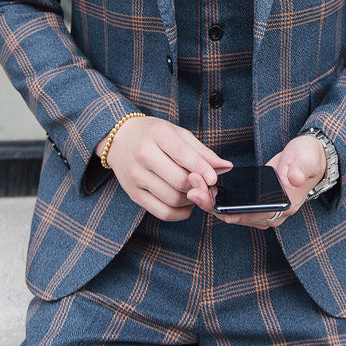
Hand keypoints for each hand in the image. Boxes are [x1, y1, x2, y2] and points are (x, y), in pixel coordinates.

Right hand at [100, 116, 231, 221]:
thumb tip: (226, 167)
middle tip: (208, 187)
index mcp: (157, 134)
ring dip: (191, 201)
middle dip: (199, 187)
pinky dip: (180, 212)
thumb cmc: (153, 134)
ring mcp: (136, 176)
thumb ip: (202, 151)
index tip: (214, 179)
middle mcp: (143, 155)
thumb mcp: (178, 133)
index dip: (201, 169)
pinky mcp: (133, 194)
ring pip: (172, 199)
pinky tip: (185, 203)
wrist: (119, 139)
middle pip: (179, 181)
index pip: (182, 155)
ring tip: (197, 192)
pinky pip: (162, 212)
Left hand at [186, 135, 327, 227]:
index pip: (257, 218)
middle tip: (195, 191)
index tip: (219, 210)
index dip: (238, 215)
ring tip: (193, 184)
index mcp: (284, 207)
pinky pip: (229, 201)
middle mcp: (269, 212)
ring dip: (210, 199)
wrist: (308, 157)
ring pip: (229, 210)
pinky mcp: (250, 198)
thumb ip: (300, 169)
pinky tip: (200, 182)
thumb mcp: (306, 160)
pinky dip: (214, 193)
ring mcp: (258, 207)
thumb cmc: (308, 159)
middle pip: (237, 216)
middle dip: (214, 206)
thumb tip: (294, 177)